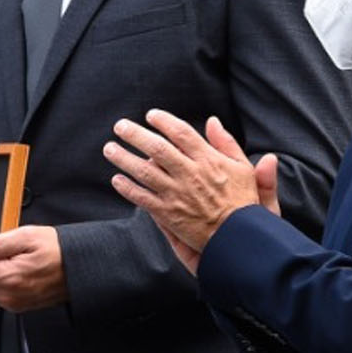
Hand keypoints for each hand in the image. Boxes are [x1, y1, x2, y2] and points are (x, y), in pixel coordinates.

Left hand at [106, 110, 275, 263]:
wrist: (238, 237)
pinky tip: (116, 180)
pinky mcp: (169, 214)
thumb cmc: (242, 201)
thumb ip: (226, 142)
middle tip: (120, 126)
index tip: (150, 115)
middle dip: (135, 134)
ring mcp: (177, 194)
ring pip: (144, 172)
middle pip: (157, 148)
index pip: (181, 132)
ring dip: (124, 158)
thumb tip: (212, 120)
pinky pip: (143, 198)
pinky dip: (128, 188)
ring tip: (110, 149)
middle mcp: (190, 174)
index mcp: (208, 160)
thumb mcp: (242, 167)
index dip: (163, 121)